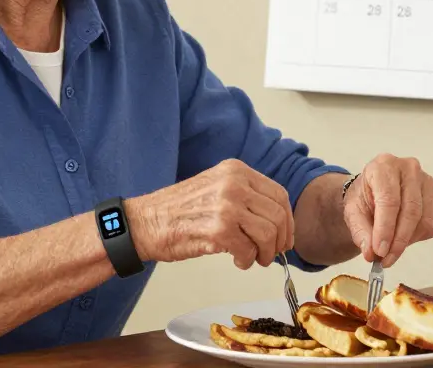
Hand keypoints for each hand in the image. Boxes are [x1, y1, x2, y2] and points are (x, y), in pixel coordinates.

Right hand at [124, 159, 294, 269]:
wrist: (144, 222)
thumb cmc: (178, 210)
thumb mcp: (216, 187)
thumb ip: (245, 196)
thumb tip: (276, 223)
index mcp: (236, 170)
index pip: (279, 195)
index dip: (287, 220)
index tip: (285, 237)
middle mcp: (234, 183)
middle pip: (277, 215)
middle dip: (279, 241)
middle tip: (271, 254)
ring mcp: (227, 205)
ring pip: (268, 234)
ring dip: (265, 253)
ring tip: (253, 259)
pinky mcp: (218, 230)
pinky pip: (248, 250)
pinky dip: (247, 261)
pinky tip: (238, 261)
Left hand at [342, 154, 432, 267]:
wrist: (375, 191)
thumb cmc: (365, 198)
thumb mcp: (353, 212)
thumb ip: (361, 232)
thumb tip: (371, 253)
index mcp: (384, 165)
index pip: (389, 200)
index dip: (385, 229)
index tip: (379, 252)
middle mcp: (409, 168)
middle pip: (410, 211)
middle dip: (398, 241)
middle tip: (386, 260)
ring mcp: (427, 180)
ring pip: (424, 220)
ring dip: (408, 242)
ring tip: (392, 250)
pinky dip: (418, 238)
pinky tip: (404, 237)